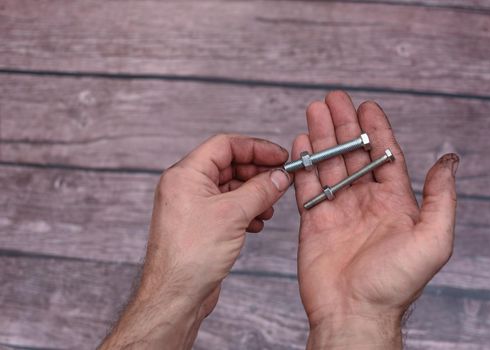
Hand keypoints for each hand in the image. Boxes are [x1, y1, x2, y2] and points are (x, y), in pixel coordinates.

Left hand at [100, 134, 290, 349]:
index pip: (225, 145)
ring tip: (270, 207)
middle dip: (257, 173)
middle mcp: (186, 186)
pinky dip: (245, 211)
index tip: (279, 157)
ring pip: (230, 188)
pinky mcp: (200, 224)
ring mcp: (192, 206)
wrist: (175, 296)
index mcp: (186, 174)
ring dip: (254, 194)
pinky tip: (257, 223)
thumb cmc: (191, 256)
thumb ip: (260, 190)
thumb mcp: (233, 214)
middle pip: (228, 165)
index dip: (256, 148)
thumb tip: (279, 177)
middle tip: (280, 181)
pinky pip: (227, 207)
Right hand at [293, 92, 457, 348]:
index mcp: (395, 204)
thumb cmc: (394, 284)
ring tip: (314, 111)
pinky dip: (303, 165)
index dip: (376, 129)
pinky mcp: (314, 222)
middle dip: (343, 125)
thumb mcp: (432, 240)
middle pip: (353, 155)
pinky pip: (308, 187)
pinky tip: (299, 143)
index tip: (367, 106)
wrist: (353, 312)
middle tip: (333, 99)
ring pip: (328, 165)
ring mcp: (338, 211)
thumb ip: (441, 198)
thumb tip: (448, 160)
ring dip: (321, 138)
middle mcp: (366, 203)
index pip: (385, 156)